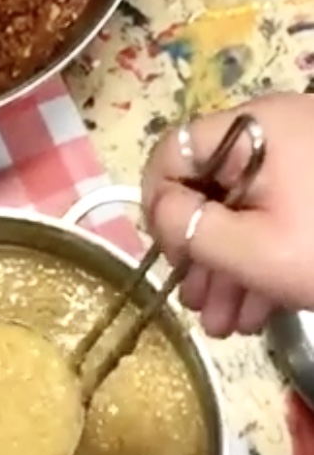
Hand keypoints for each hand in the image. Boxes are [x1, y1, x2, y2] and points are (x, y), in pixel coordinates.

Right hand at [141, 92, 313, 336]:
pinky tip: (261, 307)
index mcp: (251, 130)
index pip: (170, 152)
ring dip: (230, 266)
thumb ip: (192, 229)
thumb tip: (160, 211)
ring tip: (228, 324)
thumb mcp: (258, 250)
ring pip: (247, 208)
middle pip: (210, 187)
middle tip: (199, 307)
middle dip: (199, 253)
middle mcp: (275, 131)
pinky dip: (266, 255)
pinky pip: (282, 212)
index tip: (172, 259)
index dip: (157, 206)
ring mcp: (308, 157)